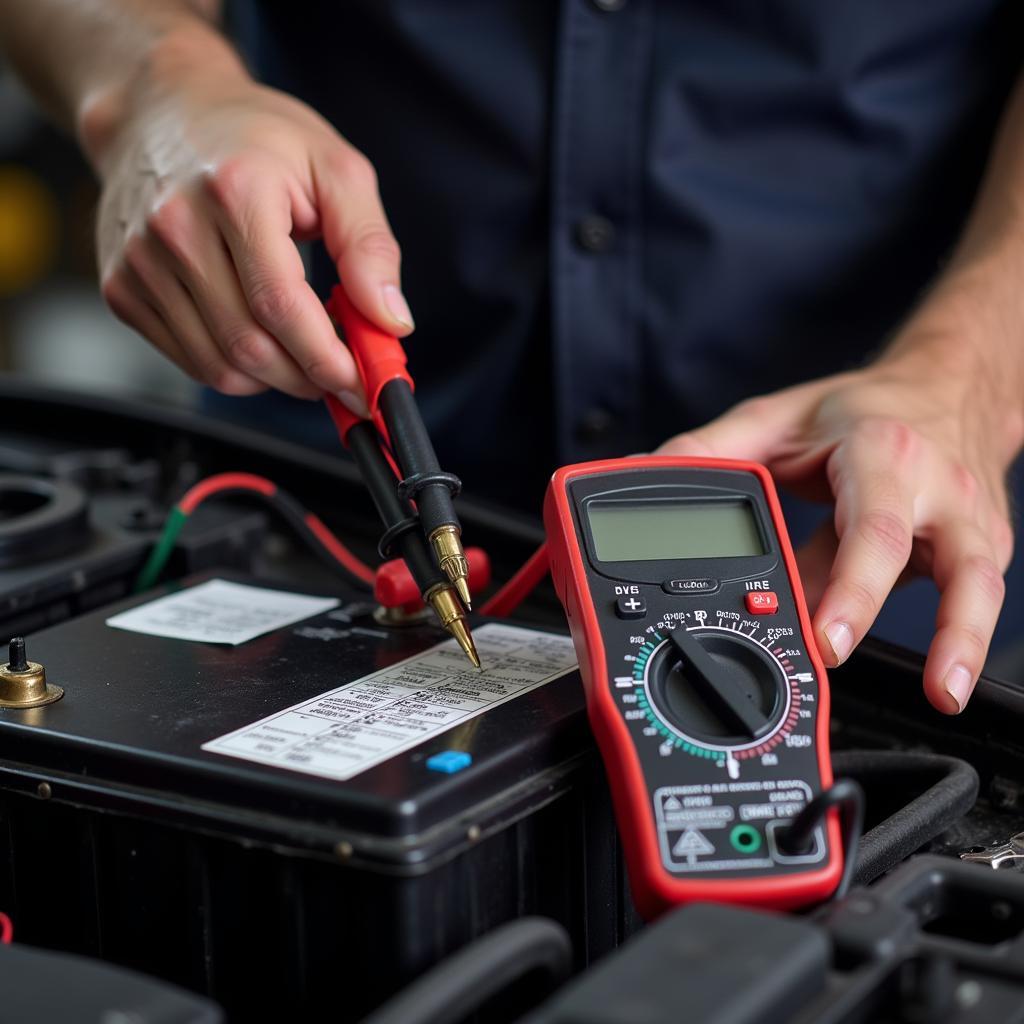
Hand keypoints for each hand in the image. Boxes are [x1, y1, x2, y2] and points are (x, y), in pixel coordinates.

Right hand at [90, 42, 410, 406]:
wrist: (160, 112)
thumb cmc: (259, 141)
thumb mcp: (336, 171)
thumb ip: (370, 246)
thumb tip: (392, 321)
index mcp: (235, 190)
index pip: (282, 306)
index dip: (328, 359)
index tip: (363, 383)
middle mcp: (175, 227)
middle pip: (250, 347)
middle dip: (308, 377)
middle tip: (342, 372)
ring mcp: (139, 262)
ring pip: (219, 368)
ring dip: (275, 378)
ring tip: (302, 346)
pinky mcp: (122, 288)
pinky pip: (191, 361)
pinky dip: (236, 367)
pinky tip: (258, 332)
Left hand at [656, 350, 1020, 713]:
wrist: (948, 386)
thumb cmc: (860, 409)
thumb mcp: (779, 418)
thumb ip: (713, 450)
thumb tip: (648, 476)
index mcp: (883, 454)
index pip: (871, 528)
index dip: (851, 587)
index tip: (823, 637)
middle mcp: (936, 487)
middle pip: (936, 560)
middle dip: (893, 620)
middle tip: (847, 663)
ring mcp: (968, 519)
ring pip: (981, 586)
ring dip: (963, 645)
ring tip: (942, 693)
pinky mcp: (983, 546)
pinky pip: (976, 594)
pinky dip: (961, 636)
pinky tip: (944, 674)